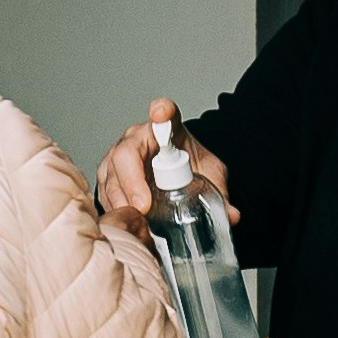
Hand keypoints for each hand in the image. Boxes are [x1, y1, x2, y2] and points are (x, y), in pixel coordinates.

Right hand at [97, 97, 225, 239]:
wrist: (173, 173)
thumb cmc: (188, 166)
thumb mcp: (209, 175)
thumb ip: (219, 190)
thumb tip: (232, 216)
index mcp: (167, 129)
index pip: (165, 113)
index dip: (162, 112)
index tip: (162, 113)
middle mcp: (137, 138)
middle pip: (126, 153)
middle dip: (132, 181)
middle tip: (144, 206)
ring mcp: (118, 158)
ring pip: (110, 176)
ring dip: (123, 202)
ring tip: (139, 223)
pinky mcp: (108, 178)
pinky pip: (104, 193)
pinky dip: (116, 211)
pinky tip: (130, 226)